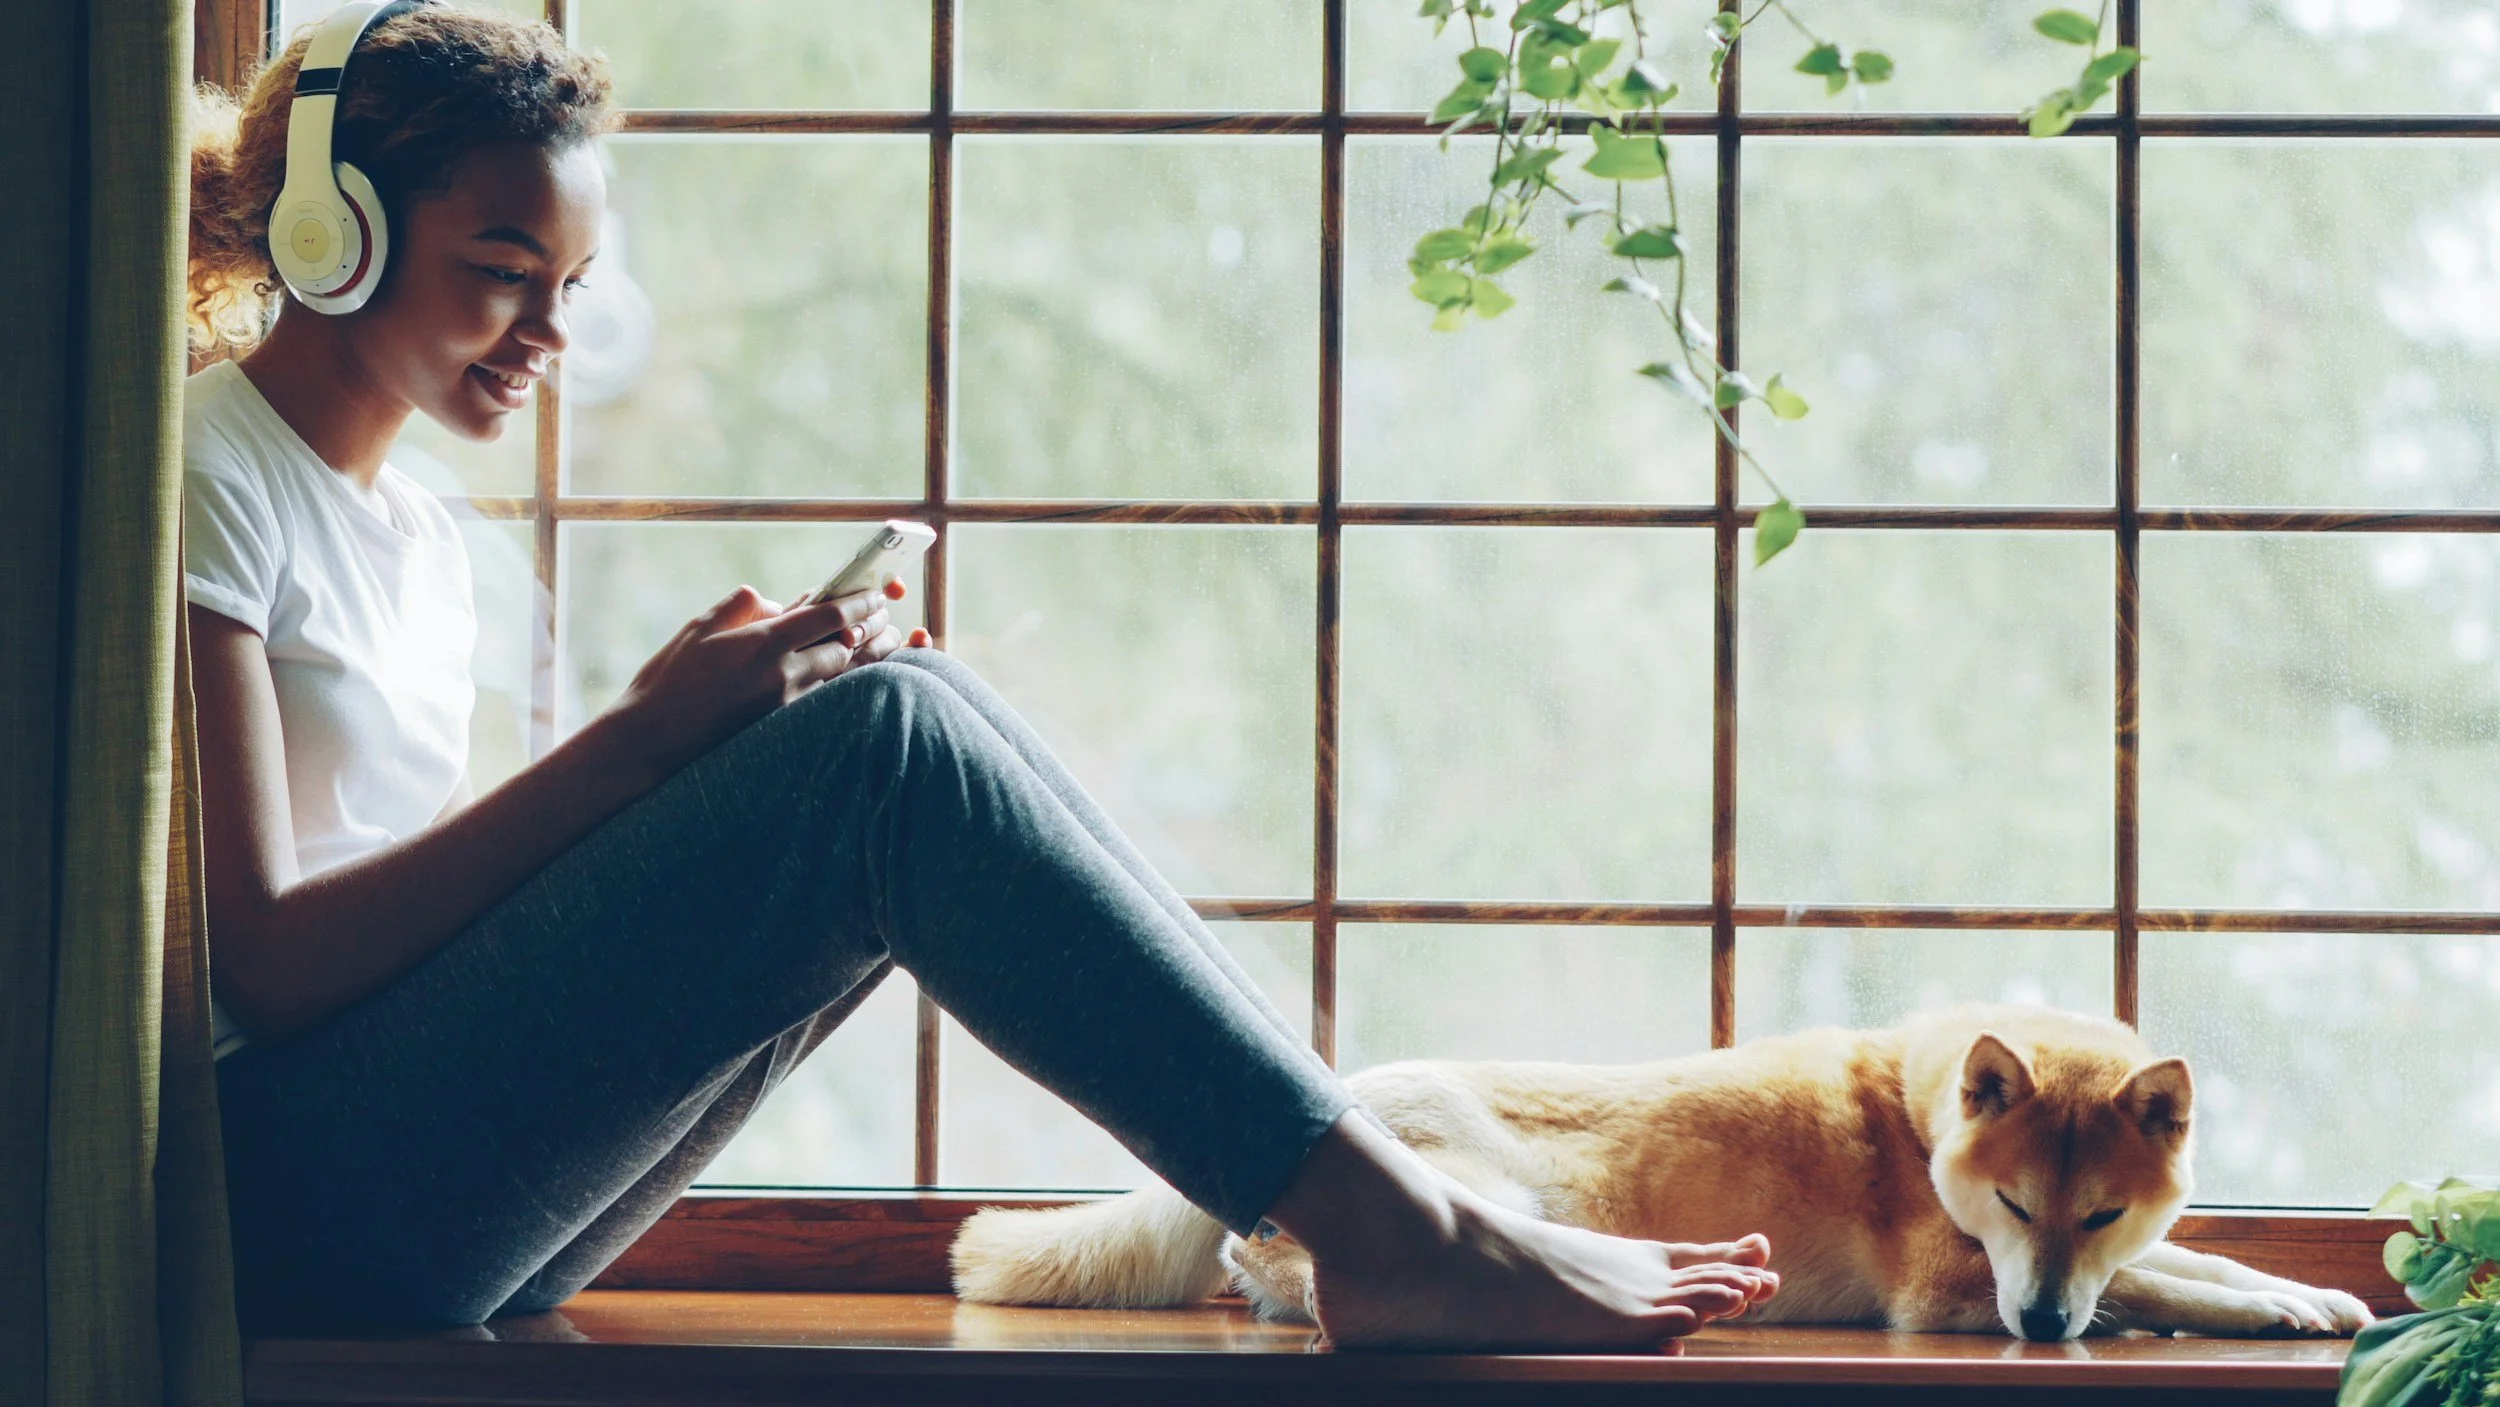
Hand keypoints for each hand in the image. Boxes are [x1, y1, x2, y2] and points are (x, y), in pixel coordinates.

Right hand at [604, 577, 924, 778]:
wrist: (650, 742)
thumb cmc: (668, 681)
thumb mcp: (700, 628)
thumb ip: (742, 606)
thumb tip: (775, 603)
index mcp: (764, 642)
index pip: (830, 616)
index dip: (860, 603)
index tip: (877, 595)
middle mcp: (783, 676)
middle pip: (846, 648)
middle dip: (868, 632)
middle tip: (885, 619)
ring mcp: (786, 708)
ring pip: (840, 679)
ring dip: (860, 661)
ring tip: (882, 646)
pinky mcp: (782, 732)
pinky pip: (823, 703)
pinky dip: (839, 688)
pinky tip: (848, 681)